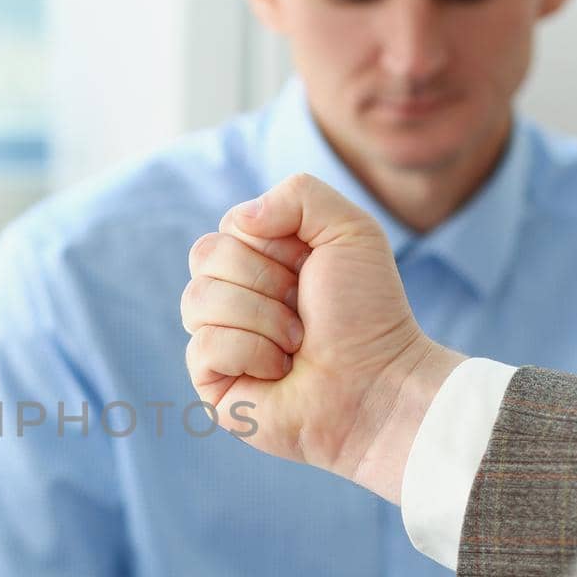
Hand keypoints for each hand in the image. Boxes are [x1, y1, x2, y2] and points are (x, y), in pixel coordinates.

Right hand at [181, 173, 464, 501]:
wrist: (378, 383)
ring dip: (262, 319)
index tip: (309, 271)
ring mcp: (217, 338)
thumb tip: (240, 220)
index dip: (272, 245)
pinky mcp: (210, 381)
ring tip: (296, 344)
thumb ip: (299, 194)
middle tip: (304, 310)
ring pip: (197, 300)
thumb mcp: (350, 230)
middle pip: (204, 256)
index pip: (228, 227)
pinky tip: (278, 372)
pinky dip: (251, 354)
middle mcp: (233, 295)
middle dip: (265, 280)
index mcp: (259, 259)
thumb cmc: (367, 312)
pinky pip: (203, 347)